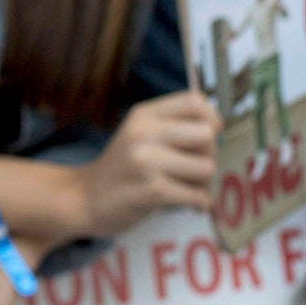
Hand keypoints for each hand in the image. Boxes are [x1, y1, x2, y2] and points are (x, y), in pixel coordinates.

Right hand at [78, 91, 219, 235]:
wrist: (85, 198)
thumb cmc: (123, 167)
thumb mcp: (139, 133)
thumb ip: (173, 125)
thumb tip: (219, 128)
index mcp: (144, 114)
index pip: (194, 101)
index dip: (211, 118)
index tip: (206, 136)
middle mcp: (144, 132)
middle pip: (207, 135)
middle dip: (209, 155)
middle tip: (193, 168)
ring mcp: (146, 161)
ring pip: (206, 167)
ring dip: (203, 182)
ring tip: (186, 186)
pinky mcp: (152, 191)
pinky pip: (198, 195)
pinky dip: (199, 203)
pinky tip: (187, 203)